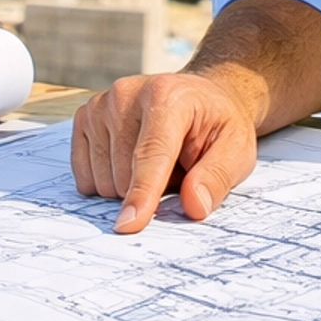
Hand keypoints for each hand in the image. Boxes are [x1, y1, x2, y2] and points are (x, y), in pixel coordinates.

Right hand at [70, 66, 266, 233]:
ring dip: (129, 186)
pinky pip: (85, 177)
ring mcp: (100, 105)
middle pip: (124, 174)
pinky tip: (129, 159)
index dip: (142, 193)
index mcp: (167, 97)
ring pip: (102, 180)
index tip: (129, 226)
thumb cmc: (216, 125)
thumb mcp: (236, 150)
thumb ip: (216, 177)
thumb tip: (193, 206)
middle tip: (177, 166)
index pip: (151, 154)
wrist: (198, 98)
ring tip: (157, 161)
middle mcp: (126, 94)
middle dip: (152, 188)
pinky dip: (108, 180)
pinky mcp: (84, 118)